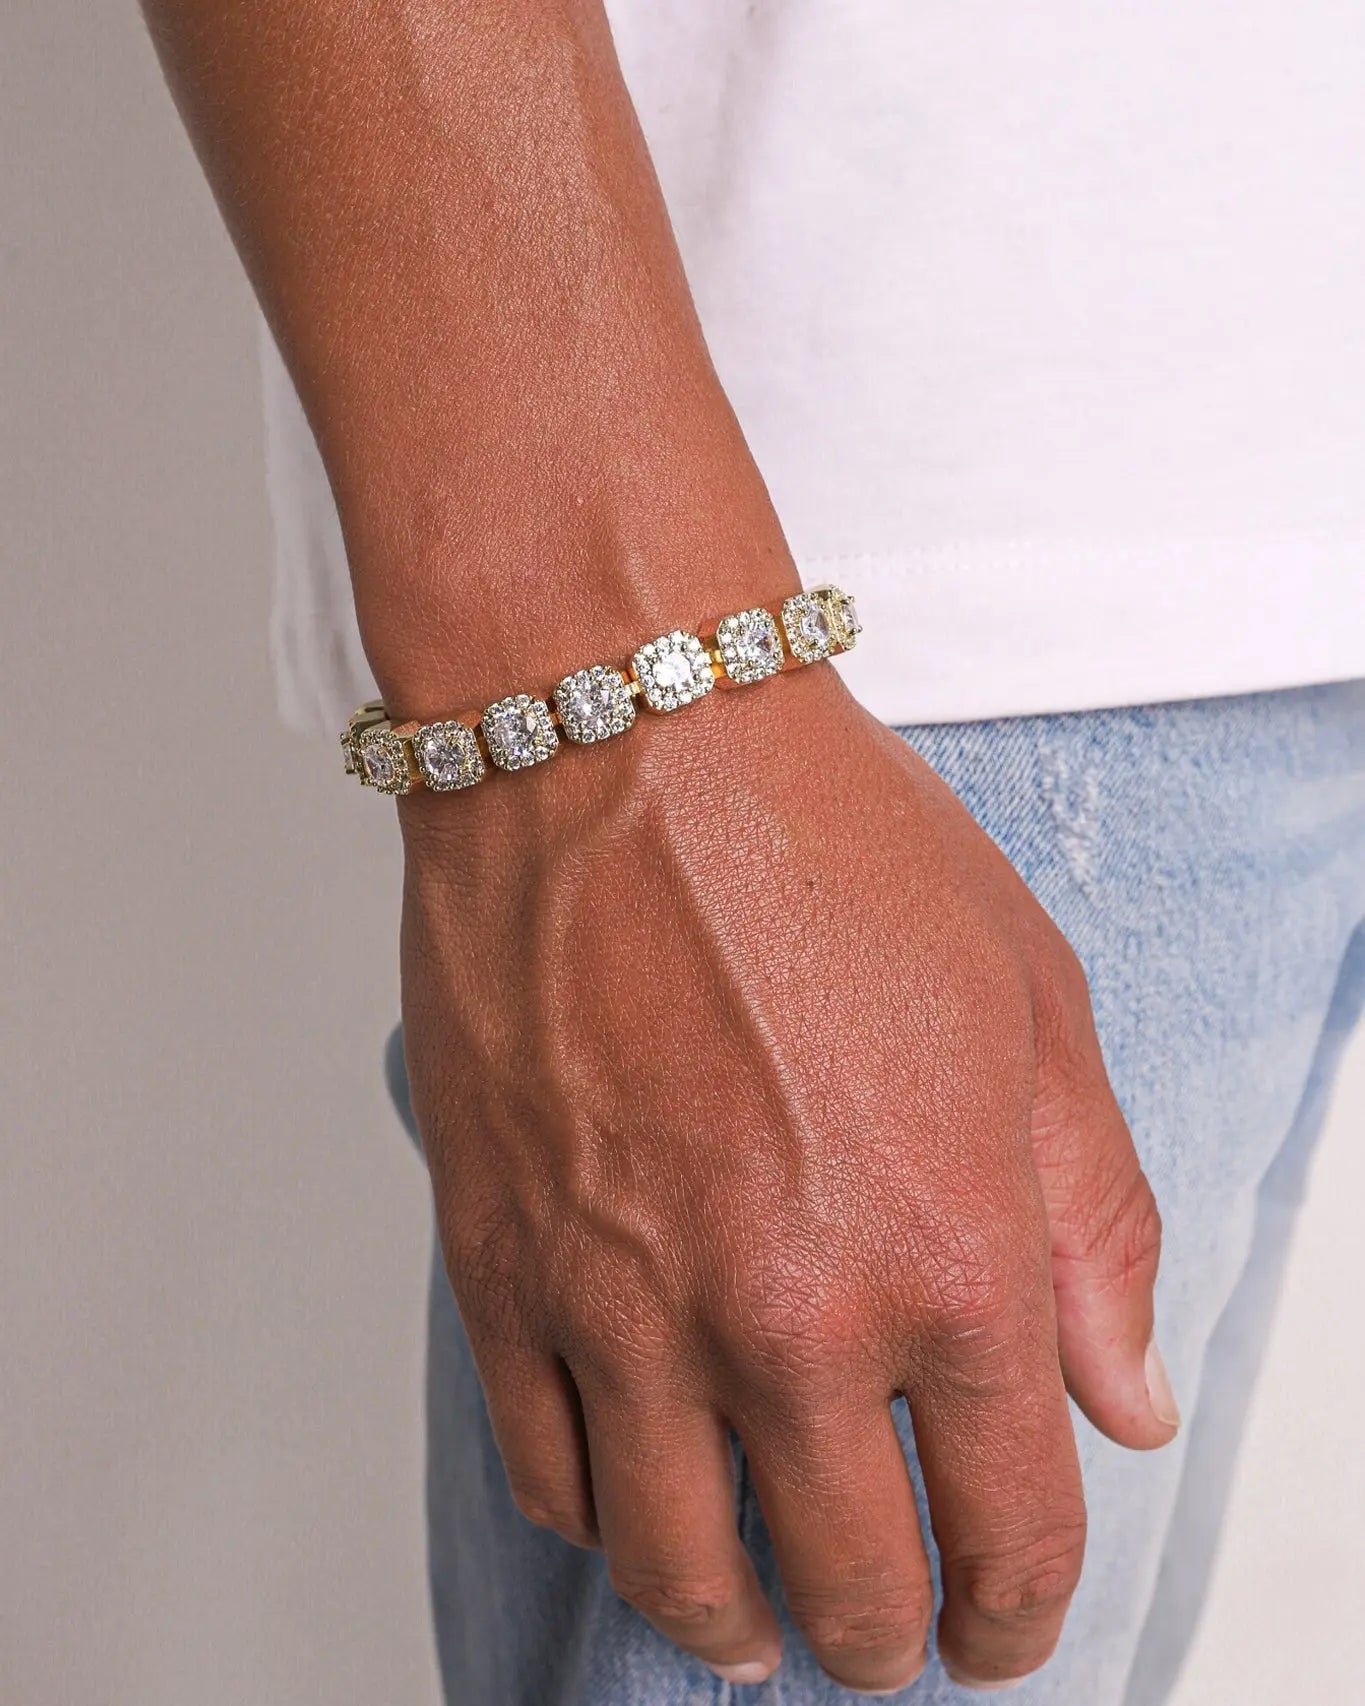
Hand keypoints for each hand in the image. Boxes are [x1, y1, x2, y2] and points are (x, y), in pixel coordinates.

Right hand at [397, 664, 1174, 1693]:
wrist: (622, 742)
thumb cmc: (824, 842)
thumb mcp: (1035, 1007)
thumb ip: (1094, 1225)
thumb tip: (1121, 1402)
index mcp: (951, 1257)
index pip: (1011, 1522)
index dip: (1023, 1605)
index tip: (1009, 1622)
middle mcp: (786, 1315)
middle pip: (848, 1581)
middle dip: (887, 1636)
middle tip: (889, 1634)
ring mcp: (626, 1303)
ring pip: (679, 1567)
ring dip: (735, 1624)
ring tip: (757, 1624)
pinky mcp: (503, 1265)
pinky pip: (550, 1469)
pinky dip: (604, 1521)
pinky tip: (638, 1504)